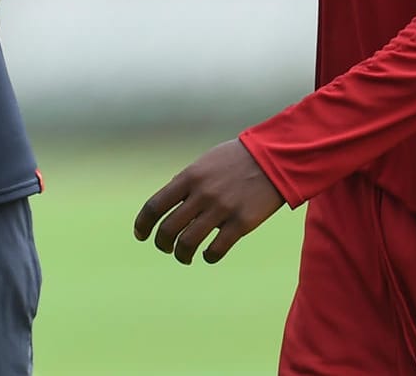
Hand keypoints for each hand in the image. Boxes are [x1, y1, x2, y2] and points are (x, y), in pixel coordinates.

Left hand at [133, 139, 285, 265]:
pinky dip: (208, 257)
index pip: (155, 206)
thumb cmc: (237, 160)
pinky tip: (208, 255)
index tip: (141, 235)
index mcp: (190, 177)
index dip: (142, 225)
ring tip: (185, 256)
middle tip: (166, 248)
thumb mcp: (206, 163)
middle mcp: (202, 194)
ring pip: (187, 243)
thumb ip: (186, 182)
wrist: (274, 158)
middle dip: (162, 244)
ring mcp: (221, 209)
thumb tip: (168, 203)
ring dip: (181, 255)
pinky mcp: (241, 223)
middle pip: (168, 229)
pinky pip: (215, 250)